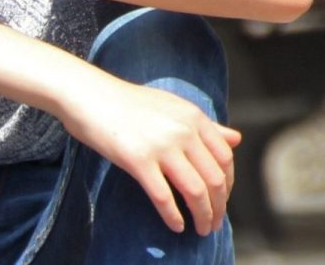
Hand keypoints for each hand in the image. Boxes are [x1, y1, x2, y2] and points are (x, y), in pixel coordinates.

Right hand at [59, 81, 241, 235]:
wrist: (88, 95)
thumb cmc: (128, 102)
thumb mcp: (172, 107)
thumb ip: (205, 125)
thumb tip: (236, 139)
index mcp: (194, 118)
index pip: (224, 159)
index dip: (227, 185)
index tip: (220, 200)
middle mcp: (183, 132)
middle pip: (214, 179)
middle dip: (218, 207)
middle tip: (213, 224)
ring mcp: (161, 146)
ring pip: (195, 191)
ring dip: (202, 215)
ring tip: (201, 229)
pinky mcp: (137, 160)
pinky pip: (163, 196)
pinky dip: (173, 216)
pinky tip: (176, 226)